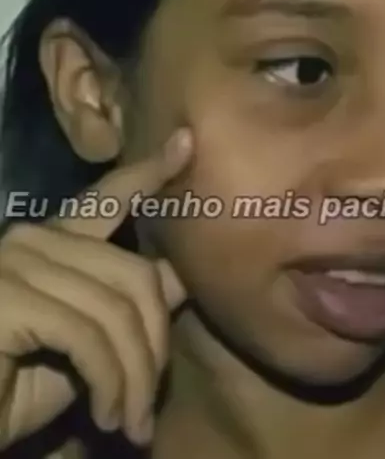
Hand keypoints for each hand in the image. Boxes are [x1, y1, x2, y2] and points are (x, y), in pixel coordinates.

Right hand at [0, 128, 191, 449]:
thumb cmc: (16, 387)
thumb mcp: (86, 344)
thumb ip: (125, 301)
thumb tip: (182, 272)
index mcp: (50, 240)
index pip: (106, 198)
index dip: (149, 173)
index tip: (187, 144)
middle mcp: (31, 239)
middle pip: (134, 274)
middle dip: (154, 345)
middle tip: (148, 405)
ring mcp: (14, 263)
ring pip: (116, 311)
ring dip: (135, 378)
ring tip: (131, 421)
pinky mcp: (6, 298)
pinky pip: (89, 336)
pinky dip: (110, 383)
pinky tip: (108, 415)